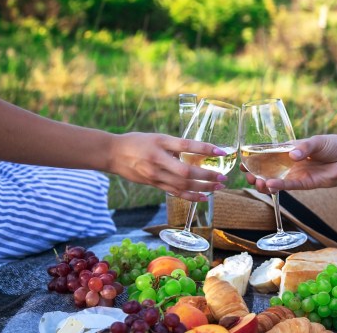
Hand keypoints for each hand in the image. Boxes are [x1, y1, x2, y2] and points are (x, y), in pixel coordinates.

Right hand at [108, 132, 227, 201]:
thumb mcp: (157, 137)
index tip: (221, 152)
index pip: (186, 146)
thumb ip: (176, 145)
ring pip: (182, 186)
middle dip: (207, 176)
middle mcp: (158, 161)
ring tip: (218, 187)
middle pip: (186, 172)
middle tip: (223, 177)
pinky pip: (175, 192)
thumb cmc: (137, 142)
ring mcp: (155, 175)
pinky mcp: (154, 184)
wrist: (114, 154)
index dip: (205, 149)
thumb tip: (200, 151)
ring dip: (203, 188)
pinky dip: (191, 196)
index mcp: (160, 144)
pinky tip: (204, 197)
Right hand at [242, 134, 336, 192]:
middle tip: (248, 176)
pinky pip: (289, 186)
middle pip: (268, 170)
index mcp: (289, 149)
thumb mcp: (317, 141)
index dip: (254, 158)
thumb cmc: (334, 145)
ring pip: (276, 181)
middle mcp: (290, 163)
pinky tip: (269, 185)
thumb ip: (304, 148)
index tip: (243, 162)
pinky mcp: (305, 184)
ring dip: (264, 182)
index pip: (268, 154)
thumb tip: (292, 155)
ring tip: (257, 183)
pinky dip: (279, 186)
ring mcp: (297, 174)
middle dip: (256, 173)